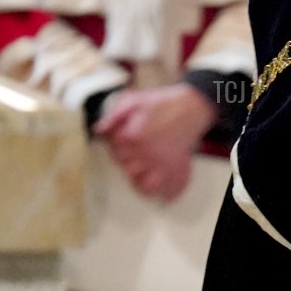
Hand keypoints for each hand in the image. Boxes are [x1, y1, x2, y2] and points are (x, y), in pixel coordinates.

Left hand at [95, 83, 216, 200]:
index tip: (120, 137)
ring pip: (140, 181)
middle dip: (125, 158)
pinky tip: (155, 188)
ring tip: (139, 167)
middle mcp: (146, 153)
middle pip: (125, 166)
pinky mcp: (175, 168)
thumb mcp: (134, 100)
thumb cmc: (164, 103)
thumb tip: (98, 130)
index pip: (114, 149)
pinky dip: (158, 190)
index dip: (115, 143)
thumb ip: (113, 115)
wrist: (191, 106)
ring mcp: (161, 163)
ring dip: (137, 176)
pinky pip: (163, 187)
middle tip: (131, 149)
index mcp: (133, 137)